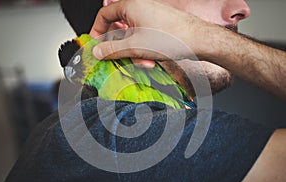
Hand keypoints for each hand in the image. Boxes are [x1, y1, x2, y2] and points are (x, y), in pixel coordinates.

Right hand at [89, 0, 210, 60]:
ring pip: (132, 36)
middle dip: (120, 47)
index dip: (97, 30)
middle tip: (120, 58)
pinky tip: (151, 59)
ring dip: (133, 52)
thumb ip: (112, 49)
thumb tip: (97, 51)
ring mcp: (150, 17)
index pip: (104, 14)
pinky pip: (143, 38)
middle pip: (118, 28)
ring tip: (144, 61)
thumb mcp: (135, 46)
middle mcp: (140, 8)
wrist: (200, 40)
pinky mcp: (158, 26)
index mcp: (131, 6)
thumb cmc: (172, 37)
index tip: (95, 44)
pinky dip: (143, 50)